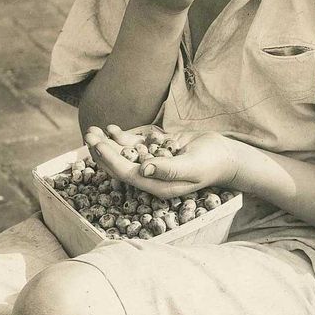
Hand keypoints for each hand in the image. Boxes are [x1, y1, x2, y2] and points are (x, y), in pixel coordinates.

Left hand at [84, 124, 241, 199]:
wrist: (225, 154)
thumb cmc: (212, 162)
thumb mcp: (193, 166)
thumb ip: (169, 170)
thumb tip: (144, 170)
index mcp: (158, 186)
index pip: (128, 174)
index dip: (111, 160)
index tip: (98, 145)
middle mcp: (152, 177)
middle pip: (120, 165)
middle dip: (103, 151)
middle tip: (88, 135)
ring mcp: (152, 164)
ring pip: (124, 155)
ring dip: (108, 143)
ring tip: (93, 129)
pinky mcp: (155, 152)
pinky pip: (134, 146)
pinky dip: (122, 138)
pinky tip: (111, 128)